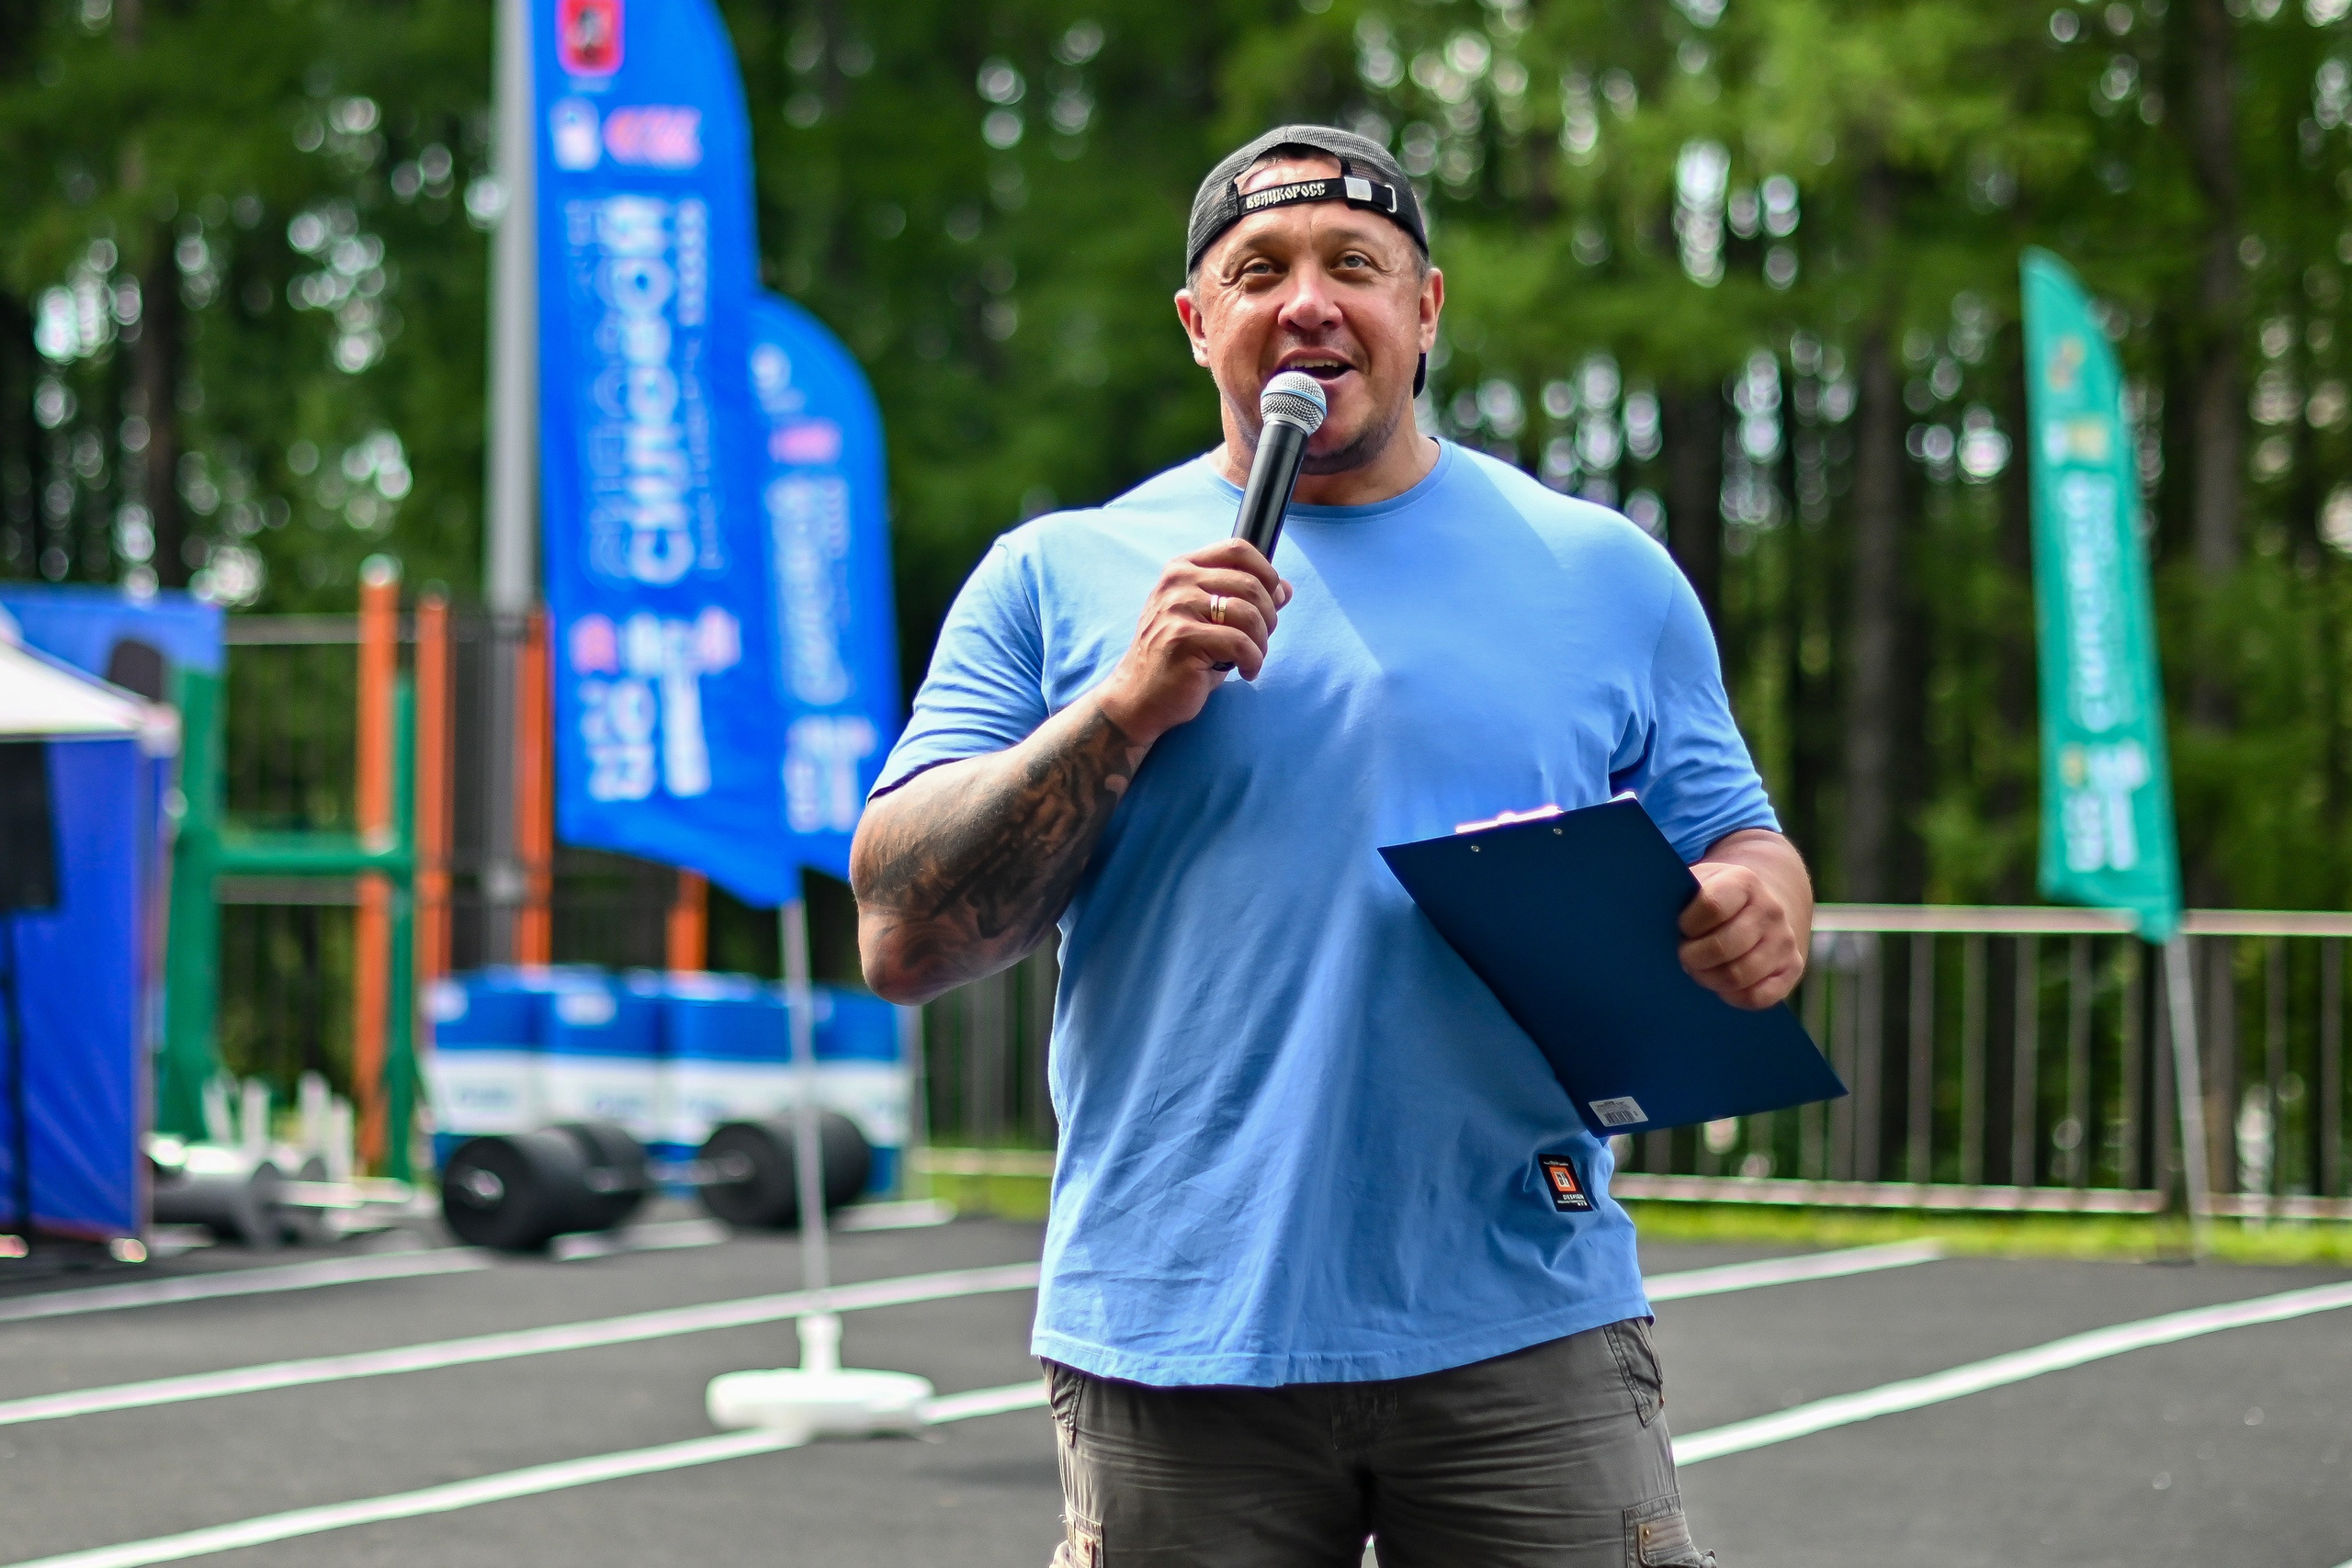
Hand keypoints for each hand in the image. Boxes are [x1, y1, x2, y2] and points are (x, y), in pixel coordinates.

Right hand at [1093, 539, 1291, 744]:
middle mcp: (1177, 583)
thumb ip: (1242, 599)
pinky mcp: (1182, 638)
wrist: (1139, 694)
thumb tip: (1285, 588)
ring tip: (1252, 658)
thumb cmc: (1178, 657)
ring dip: (1261, 641)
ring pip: (1248, 614)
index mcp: (1182, 569)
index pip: (1237, 549)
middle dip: (1269, 615)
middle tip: (1262, 639)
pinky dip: (1253, 661)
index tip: (1274, 598)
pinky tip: (1246, 672)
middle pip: (1249, 584)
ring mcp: (1177, 609)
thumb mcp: (1209, 620)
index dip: (1266, 572)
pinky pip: (1240, 644)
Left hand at [1678, 859, 1805, 1009]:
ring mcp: (1784, 940)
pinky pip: (1759, 996)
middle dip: (1693, 958)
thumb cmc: (1713, 897)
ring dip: (1709, 979)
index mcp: (1743, 881)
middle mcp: (1770, 909)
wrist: (1759, 903)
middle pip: (1724, 947)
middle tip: (1684, 956)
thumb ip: (1677, 894)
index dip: (1688, 924)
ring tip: (1698, 971)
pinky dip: (1733, 997)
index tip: (1680, 928)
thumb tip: (1644, 910)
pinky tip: (1720, 986)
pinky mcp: (1792, 967)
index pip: (1712, 906)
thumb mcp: (1698, 882)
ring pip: (1740, 975)